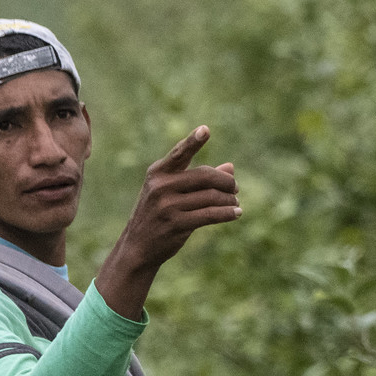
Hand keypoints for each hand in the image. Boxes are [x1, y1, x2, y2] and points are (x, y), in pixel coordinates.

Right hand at [95, 126, 239, 319]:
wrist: (138, 246)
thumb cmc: (159, 213)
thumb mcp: (172, 192)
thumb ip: (200, 178)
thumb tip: (230, 167)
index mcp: (159, 173)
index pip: (180, 153)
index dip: (193, 141)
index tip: (206, 130)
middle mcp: (161, 186)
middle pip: (206, 176)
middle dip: (226, 182)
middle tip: (235, 188)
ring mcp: (167, 205)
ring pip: (211, 197)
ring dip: (229, 200)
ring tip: (235, 203)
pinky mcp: (176, 224)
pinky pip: (210, 215)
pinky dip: (227, 213)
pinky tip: (236, 213)